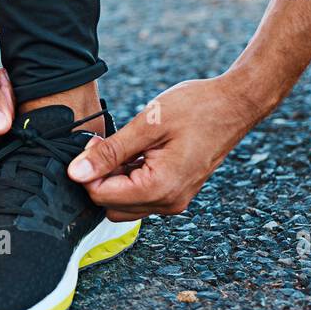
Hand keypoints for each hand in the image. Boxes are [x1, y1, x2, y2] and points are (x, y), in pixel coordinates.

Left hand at [67, 74, 267, 220]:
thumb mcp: (146, 125)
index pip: (101, 196)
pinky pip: (141, 196)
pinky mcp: (175, 193)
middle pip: (110, 205)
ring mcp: (173, 200)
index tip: (95, 144)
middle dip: (100, 178)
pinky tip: (138, 152)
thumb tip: (75, 174)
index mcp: (159, 188)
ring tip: (127, 146)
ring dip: (115, 179)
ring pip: (124, 204)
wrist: (235, 104)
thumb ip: (109, 152)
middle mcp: (168, 203)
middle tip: (107, 145)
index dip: (88, 171)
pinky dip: (130, 178)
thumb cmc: (196, 108)